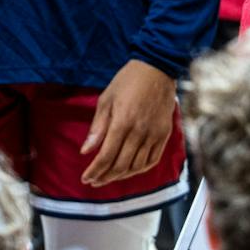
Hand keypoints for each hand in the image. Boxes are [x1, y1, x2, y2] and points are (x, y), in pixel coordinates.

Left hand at [81, 59, 176, 186]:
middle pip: (120, 165)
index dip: (94, 171)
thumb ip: (97, 127)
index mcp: (122, 122)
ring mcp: (154, 134)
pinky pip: (153, 160)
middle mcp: (140, 132)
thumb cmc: (128, 81)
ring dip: (121, 176)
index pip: (106, 156)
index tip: (85, 178)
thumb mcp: (106, 99)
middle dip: (105, 177)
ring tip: (109, 178)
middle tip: (94, 181)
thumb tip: (86, 151)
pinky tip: (130, 170)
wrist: (158, 68)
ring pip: (137, 166)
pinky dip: (140, 169)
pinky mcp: (165, 134)